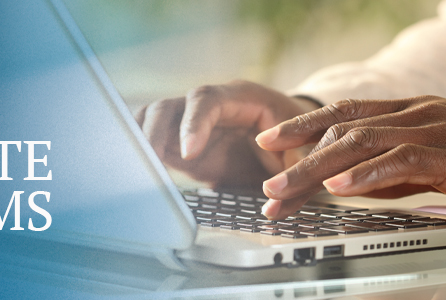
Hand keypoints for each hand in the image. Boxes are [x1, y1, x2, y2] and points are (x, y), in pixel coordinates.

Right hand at [134, 80, 318, 187]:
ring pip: (154, 119)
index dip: (194, 123)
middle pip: (171, 106)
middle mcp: (212, 107)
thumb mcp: (307, 153)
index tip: (190, 153)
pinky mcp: (183, 145)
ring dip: (142, 140)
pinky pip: (154, 140)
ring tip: (138, 167)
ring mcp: (193, 124)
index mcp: (243, 99)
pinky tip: (139, 172)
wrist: (295, 139)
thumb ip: (295, 177)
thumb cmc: (302, 138)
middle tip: (151, 160)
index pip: (208, 99)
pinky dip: (143, 153)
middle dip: (156, 131)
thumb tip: (272, 206)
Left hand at [255, 96, 445, 219]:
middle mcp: (420, 113)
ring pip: (363, 142)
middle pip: (344, 127)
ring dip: (318, 168)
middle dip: (298, 153)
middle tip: (266, 182)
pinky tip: (342, 186)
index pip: (349, 116)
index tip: (272, 145)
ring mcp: (437, 128)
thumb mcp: (444, 164)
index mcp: (417, 113)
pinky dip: (367, 173)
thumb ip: (402, 169)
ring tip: (286, 190)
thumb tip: (361, 183)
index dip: (306, 128)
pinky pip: (403, 160)